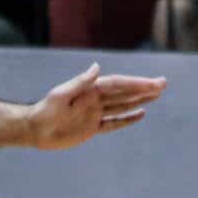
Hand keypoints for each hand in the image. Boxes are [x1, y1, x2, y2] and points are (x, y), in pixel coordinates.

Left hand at [23, 63, 168, 148]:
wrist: (35, 130)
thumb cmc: (45, 110)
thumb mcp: (61, 95)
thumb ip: (80, 82)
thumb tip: (97, 67)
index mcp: (90, 90)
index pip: (119, 85)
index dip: (137, 83)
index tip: (153, 83)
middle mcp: (95, 100)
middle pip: (124, 93)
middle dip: (143, 88)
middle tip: (163, 84)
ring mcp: (95, 114)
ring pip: (122, 106)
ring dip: (139, 100)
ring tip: (156, 94)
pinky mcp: (92, 128)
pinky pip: (114, 123)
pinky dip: (127, 119)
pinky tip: (140, 114)